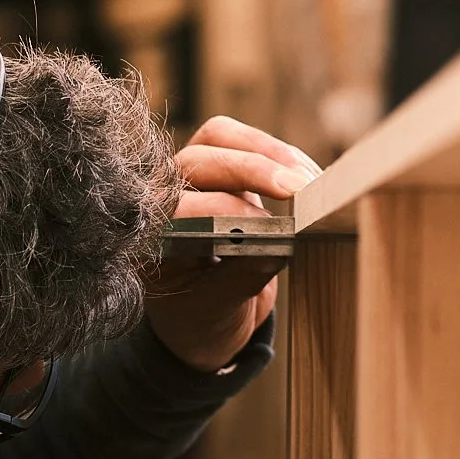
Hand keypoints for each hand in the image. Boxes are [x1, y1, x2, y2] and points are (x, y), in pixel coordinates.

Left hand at [143, 116, 320, 371]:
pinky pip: (243, 141)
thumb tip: (282, 240)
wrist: (205, 321)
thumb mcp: (221, 309)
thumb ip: (244, 275)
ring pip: (220, 137)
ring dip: (268, 151)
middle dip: (253, 170)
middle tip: (299, 190)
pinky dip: (279, 154)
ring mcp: (188, 178)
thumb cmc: (202, 319)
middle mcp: (161, 199)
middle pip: (198, 161)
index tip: (268, 227)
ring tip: (309, 180)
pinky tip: (309, 176)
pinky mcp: (218, 168)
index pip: (179, 208)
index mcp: (149, 238)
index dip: (225, 211)